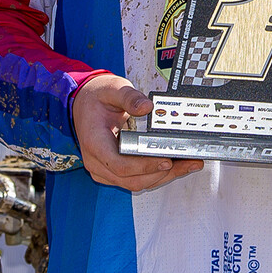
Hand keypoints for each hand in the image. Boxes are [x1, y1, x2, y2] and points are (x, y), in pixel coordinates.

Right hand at [71, 72, 202, 191]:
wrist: (83, 104)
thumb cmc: (96, 98)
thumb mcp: (113, 89)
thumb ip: (130, 97)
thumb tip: (148, 107)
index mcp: (94, 142)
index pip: (120, 165)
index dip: (145, 166)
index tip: (166, 160)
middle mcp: (96, 161)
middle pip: (131, 180)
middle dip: (162, 174)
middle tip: (188, 162)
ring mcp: (103, 170)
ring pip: (135, 183)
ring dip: (163, 177)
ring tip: (188, 164)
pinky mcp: (111, 172)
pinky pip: (134, 180)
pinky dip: (155, 175)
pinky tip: (175, 166)